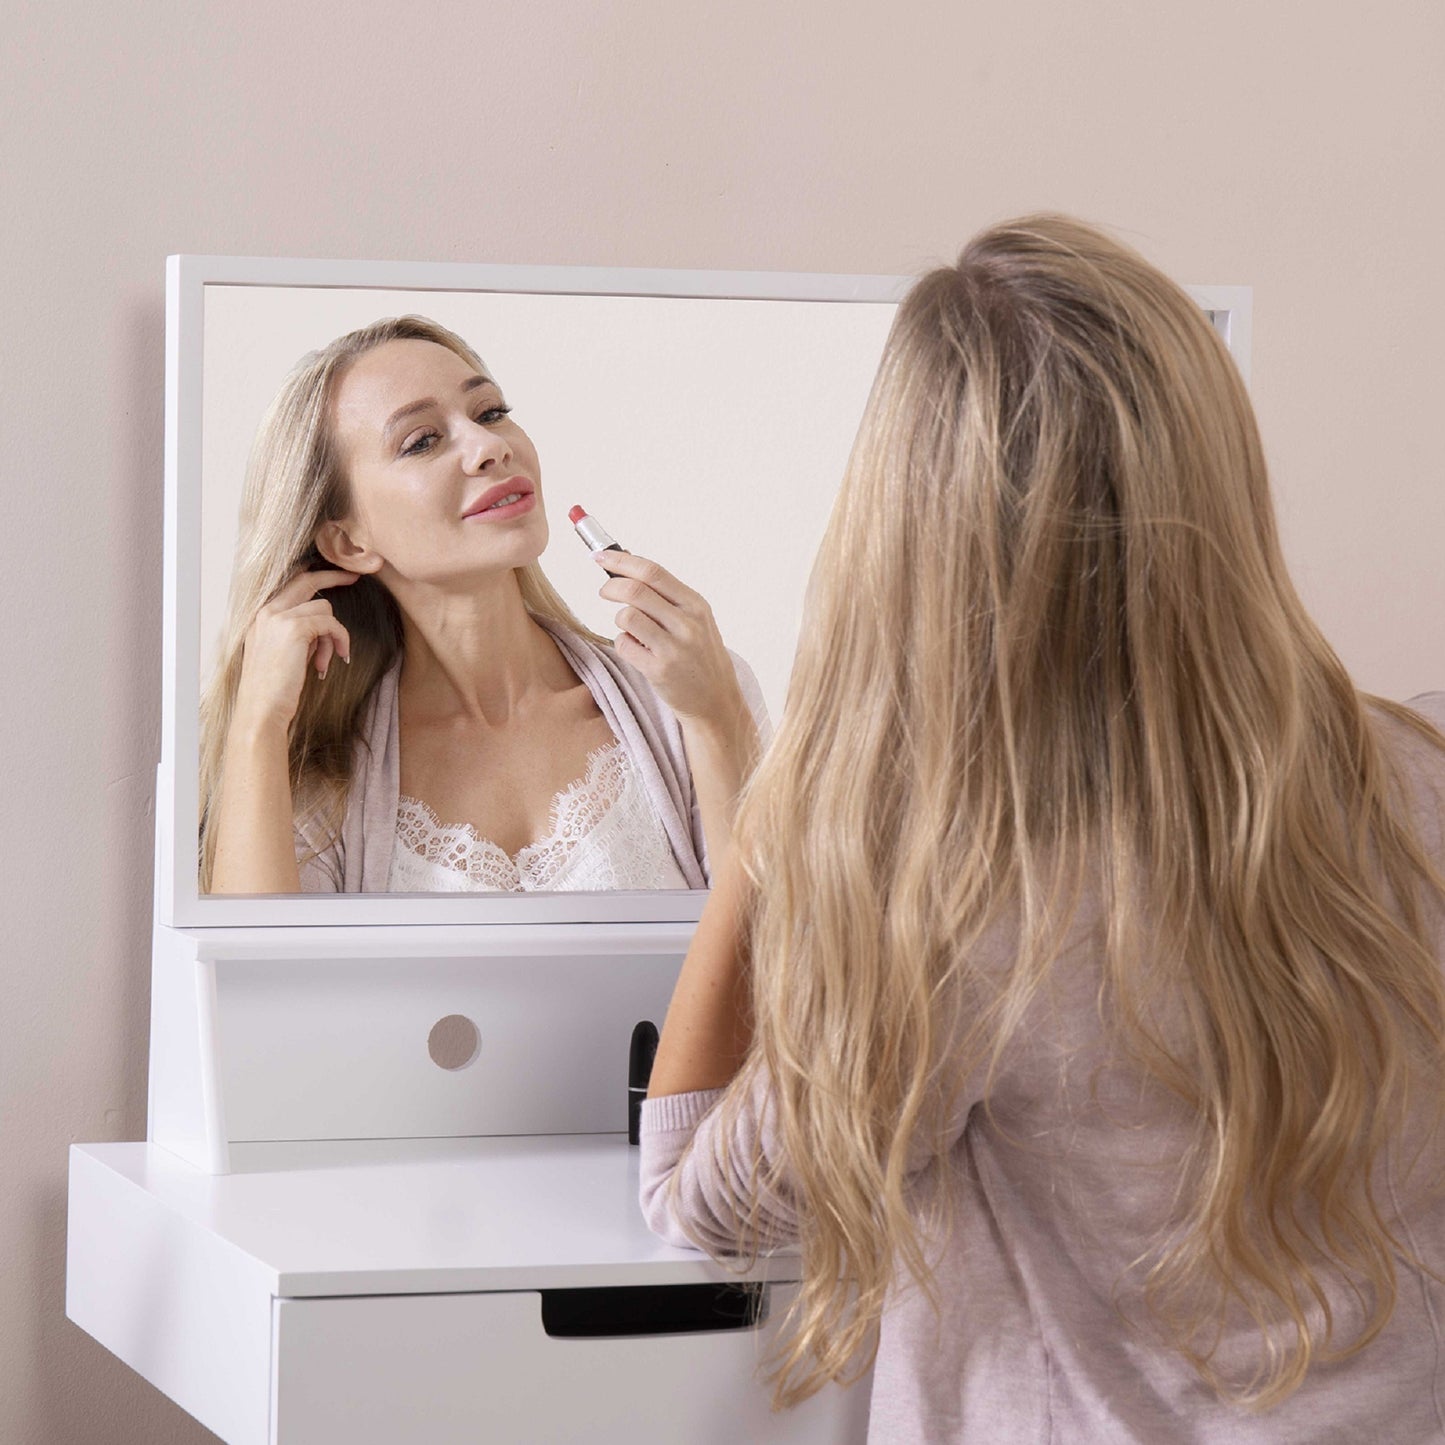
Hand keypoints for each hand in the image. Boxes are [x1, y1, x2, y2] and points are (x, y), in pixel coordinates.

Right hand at [233, 567, 359, 732]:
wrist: (261, 710)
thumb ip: (297, 634)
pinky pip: (331, 624)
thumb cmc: (274, 690)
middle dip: (334, 576)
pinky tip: (334, 660)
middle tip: (355, 577)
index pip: (290, 585)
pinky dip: (339, 640)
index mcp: (260, 617)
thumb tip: (324, 626)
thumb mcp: (283, 654)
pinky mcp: (294, 628)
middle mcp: (266, 611)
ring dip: (333, 635)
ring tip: (325, 662)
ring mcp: (278, 617)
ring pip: (324, 608)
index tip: (337, 575)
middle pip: (306, 581)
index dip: (314, 577)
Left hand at [595, 550, 744, 731]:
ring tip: (632, 630)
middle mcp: (687, 624)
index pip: (652, 572)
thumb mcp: (694, 619)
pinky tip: (637, 650)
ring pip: (626, 617)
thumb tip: (626, 560)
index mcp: (695, 604)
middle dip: (611, 587)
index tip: (600, 556)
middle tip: (604, 592)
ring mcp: (674, 648)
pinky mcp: (659, 671)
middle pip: (635, 591)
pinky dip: (623, 643)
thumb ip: (665, 594)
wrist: (715, 699)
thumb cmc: (699, 655)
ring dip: (621, 620)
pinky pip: (624, 645)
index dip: (621, 561)